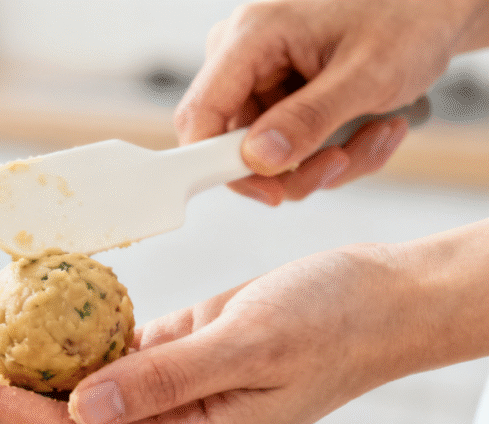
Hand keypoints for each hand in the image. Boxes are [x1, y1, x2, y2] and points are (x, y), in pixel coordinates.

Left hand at [0, 232, 488, 423]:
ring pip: (64, 385)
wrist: (379, 300)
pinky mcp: (167, 359)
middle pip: (49, 414)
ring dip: (2, 361)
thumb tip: (79, 403)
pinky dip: (49, 338)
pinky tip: (11, 321)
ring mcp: (164, 394)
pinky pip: (94, 354)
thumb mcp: (251, 344)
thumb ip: (164, 378)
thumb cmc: (334, 322)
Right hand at [175, 0, 488, 204]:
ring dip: (327, 162)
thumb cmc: (408, 17)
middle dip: (297, 167)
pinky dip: (335, 151)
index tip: (266, 192)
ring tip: (376, 133)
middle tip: (344, 161)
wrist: (436, 8)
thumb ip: (309, 117)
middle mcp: (244, 59)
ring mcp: (261, 81)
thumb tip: (257, 160)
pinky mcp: (280, 99)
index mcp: (251, 37)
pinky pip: (291, 150)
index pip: (201, 114)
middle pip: (235, 146)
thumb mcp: (368, 73)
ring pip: (268, 157)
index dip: (217, 163)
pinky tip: (371, 128)